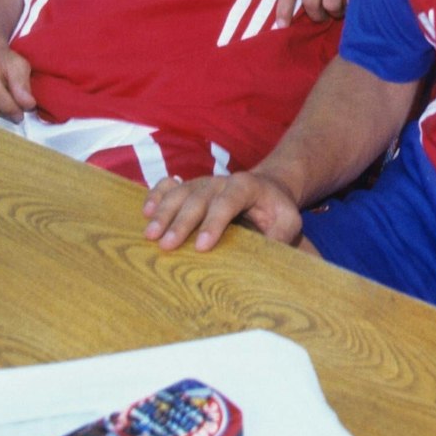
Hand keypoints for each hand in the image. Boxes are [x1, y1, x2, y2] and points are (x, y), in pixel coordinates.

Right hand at [143, 171, 303, 251]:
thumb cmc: (277, 210)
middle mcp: (221, 181)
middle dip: (182, 222)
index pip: (228, 201)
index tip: (202, 246)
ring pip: (180, 192)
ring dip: (163, 212)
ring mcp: (203, 181)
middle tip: (167, 245)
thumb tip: (265, 255)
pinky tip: (145, 212)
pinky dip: (156, 195)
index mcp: (246, 186)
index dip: (214, 223)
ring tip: (150, 234)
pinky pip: (170, 185)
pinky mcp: (190, 186)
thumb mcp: (289, 221)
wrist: (268, 188)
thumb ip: (280, 235)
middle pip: (198, 198)